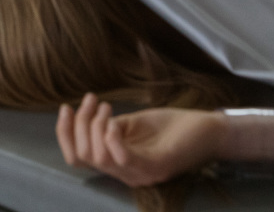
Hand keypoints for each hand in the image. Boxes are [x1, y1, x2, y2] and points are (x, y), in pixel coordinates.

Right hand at [56, 93, 225, 187]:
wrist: (208, 131)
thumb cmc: (171, 127)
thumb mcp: (131, 124)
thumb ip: (107, 126)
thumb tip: (84, 117)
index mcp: (117, 164)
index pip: (77, 159)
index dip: (64, 134)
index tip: (65, 107)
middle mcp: (126, 174)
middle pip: (84, 155)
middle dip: (79, 124)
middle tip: (91, 100)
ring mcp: (141, 173)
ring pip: (98, 157)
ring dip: (94, 126)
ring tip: (105, 105)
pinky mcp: (156, 166)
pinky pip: (122, 157)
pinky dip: (111, 137)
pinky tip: (114, 120)